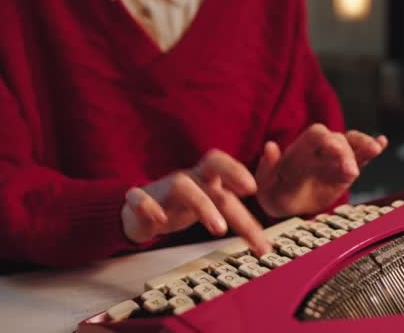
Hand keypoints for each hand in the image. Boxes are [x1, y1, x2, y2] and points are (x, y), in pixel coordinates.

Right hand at [121, 149, 271, 254]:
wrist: (139, 213)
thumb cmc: (182, 207)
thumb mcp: (210, 204)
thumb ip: (235, 212)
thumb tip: (265, 239)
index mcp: (205, 177)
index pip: (222, 164)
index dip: (236, 170)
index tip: (254, 189)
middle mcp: (188, 178)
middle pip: (210, 170)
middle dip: (231, 186)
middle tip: (249, 205)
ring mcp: (164, 189)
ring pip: (182, 185)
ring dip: (202, 204)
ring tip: (219, 230)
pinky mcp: (139, 201)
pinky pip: (138, 197)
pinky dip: (148, 206)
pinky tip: (160, 220)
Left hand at [255, 124, 387, 217]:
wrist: (284, 202)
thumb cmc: (273, 193)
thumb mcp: (264, 185)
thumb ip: (267, 167)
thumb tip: (270, 146)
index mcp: (299, 151)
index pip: (315, 136)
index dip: (326, 139)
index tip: (333, 148)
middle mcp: (319, 150)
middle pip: (337, 140)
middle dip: (346, 152)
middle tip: (351, 172)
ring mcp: (334, 158)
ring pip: (352, 144)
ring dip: (363, 145)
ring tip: (375, 149)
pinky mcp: (345, 170)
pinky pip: (360, 157)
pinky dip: (371, 149)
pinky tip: (381, 143)